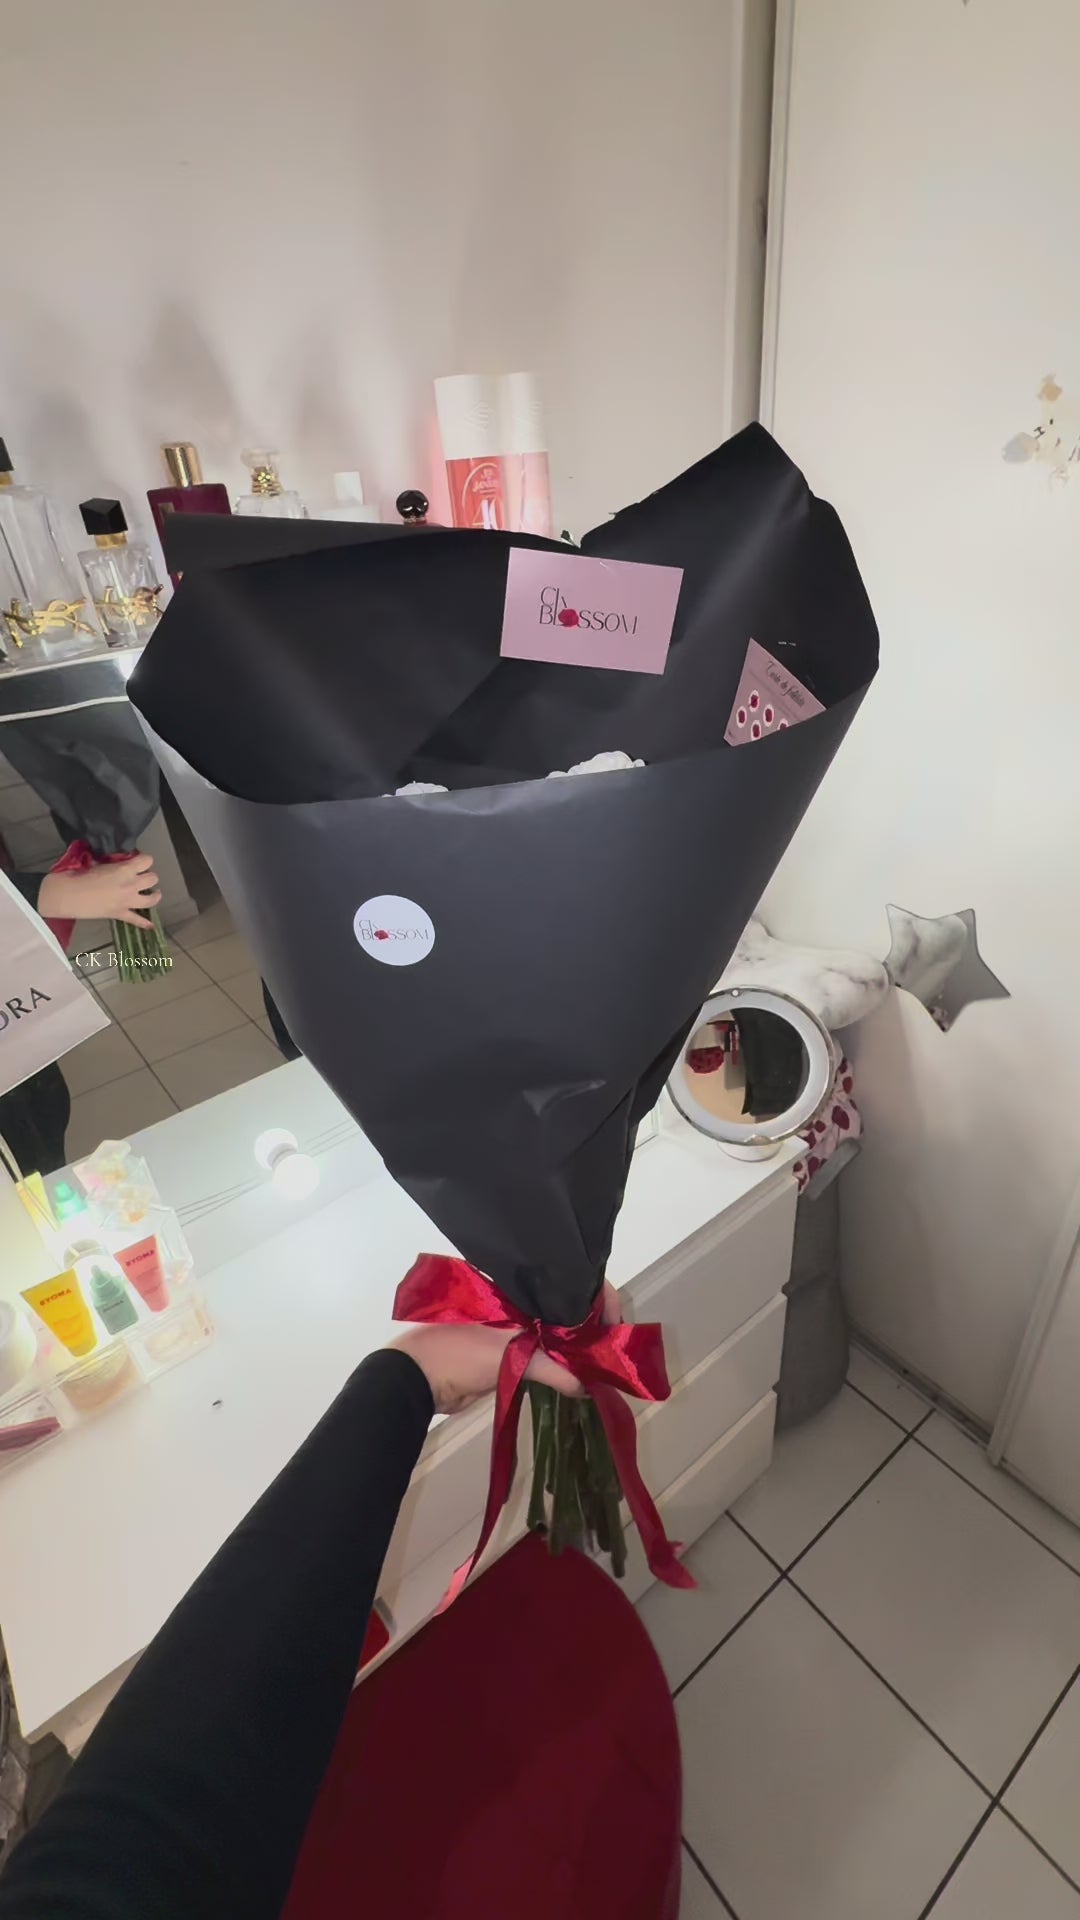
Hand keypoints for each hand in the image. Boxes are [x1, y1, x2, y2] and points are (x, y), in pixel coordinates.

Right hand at [38, 853, 161, 929]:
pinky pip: (136, 920)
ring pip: (152, 900)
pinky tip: (151, 925)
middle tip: (140, 876)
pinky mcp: (120, 914)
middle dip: (148, 876)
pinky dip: (144, 923)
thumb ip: (113, 863)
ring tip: (153, 893)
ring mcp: (127, 901)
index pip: (147, 860)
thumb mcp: (98, 862)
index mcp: (125, 869)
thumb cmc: (78, 874)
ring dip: (154, 895)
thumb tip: (117, 863)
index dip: (144, 860)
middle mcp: (131, 885)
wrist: (66, 895)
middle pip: (153, 878)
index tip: (138, 861)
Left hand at [391, 1282, 622, 1415]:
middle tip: (612, 1351)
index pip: (570, 1281)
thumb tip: (588, 1386)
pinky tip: (577, 1378)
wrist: (416, 1379)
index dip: (598, 1300)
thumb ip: (554, 1369)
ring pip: (556, 1333)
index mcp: (519, 1285)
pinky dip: (561, 1364)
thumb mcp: (512, 1355)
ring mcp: (514, 1326)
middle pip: (567, 1308)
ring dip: (576, 1349)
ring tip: (601, 1367)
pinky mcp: (509, 1352)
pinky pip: (544, 1354)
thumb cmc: (461, 1352)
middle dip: (591, 1328)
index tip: (614, 1326)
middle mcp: (520, 1300)